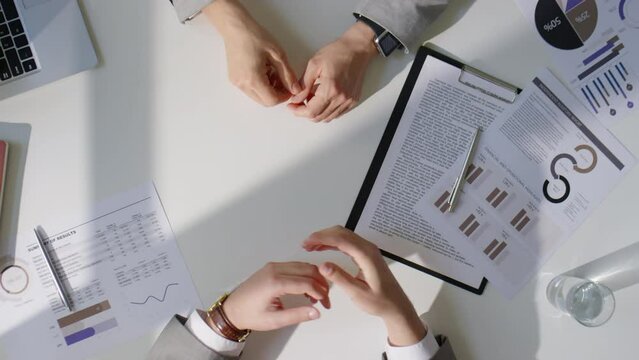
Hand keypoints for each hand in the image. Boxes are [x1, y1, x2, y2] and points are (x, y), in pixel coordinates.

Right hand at [204, 0, 299, 105]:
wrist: (235, 27)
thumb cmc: (255, 36)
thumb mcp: (278, 55)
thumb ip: (288, 75)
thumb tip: (295, 89)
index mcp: (253, 79)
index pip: (271, 100)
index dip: (284, 96)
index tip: (290, 87)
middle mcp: (242, 84)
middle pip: (264, 101)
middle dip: (276, 94)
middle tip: (283, 80)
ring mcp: (236, 83)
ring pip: (257, 97)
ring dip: (268, 90)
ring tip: (273, 72)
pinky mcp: (234, 79)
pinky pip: (250, 90)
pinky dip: (259, 85)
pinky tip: (263, 71)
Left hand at [220, 262, 329, 331]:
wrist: (232, 309)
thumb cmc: (250, 314)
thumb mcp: (274, 320)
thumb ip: (297, 315)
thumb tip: (316, 312)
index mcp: (274, 282)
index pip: (305, 282)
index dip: (319, 292)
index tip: (325, 303)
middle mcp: (275, 270)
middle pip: (307, 269)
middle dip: (320, 283)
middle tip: (325, 298)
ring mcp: (273, 266)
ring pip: (302, 266)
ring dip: (314, 278)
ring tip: (317, 296)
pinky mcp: (273, 267)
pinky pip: (295, 266)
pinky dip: (305, 275)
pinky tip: (307, 289)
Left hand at [288, 22, 377, 121]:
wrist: (358, 49)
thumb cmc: (338, 52)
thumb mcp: (314, 64)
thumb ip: (304, 84)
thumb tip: (296, 99)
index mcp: (331, 90)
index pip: (311, 112)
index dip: (298, 111)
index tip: (291, 106)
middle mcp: (341, 99)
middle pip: (318, 117)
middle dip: (305, 113)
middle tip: (297, 103)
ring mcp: (348, 101)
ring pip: (327, 117)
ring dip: (316, 112)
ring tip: (310, 99)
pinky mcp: (353, 101)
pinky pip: (337, 113)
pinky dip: (326, 111)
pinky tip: (322, 99)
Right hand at [303, 226, 425, 345]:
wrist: (396, 305)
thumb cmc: (379, 301)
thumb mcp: (357, 294)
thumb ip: (340, 278)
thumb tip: (323, 265)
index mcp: (367, 255)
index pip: (341, 239)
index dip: (322, 238)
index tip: (307, 243)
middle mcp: (368, 248)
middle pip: (341, 233)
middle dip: (322, 235)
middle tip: (305, 245)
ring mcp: (367, 249)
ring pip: (344, 235)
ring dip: (326, 238)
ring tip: (310, 246)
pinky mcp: (366, 254)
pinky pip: (347, 242)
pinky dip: (333, 242)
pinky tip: (323, 248)